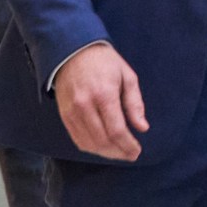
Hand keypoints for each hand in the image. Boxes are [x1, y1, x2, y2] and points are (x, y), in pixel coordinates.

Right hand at [53, 43, 146, 161]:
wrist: (72, 51)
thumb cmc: (105, 63)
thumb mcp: (127, 77)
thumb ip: (135, 104)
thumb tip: (142, 128)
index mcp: (104, 94)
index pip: (116, 130)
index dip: (127, 145)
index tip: (137, 151)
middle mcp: (85, 105)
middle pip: (102, 140)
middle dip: (118, 152)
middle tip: (131, 155)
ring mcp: (71, 111)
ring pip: (88, 142)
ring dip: (105, 153)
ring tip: (119, 153)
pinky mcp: (63, 114)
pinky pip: (76, 138)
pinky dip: (90, 147)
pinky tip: (103, 147)